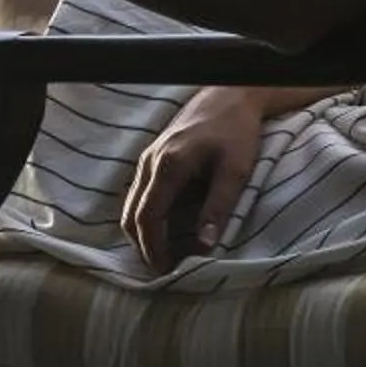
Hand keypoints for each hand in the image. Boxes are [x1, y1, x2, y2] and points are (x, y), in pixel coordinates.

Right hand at [121, 86, 262, 272]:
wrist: (229, 94)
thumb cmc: (236, 131)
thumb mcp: (235, 171)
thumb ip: (218, 208)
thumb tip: (205, 247)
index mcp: (168, 166)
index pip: (146, 218)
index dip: (152, 249)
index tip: (166, 273)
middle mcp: (149, 162)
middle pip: (129, 215)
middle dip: (142, 246)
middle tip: (163, 270)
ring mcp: (148, 157)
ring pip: (130, 204)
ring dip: (142, 232)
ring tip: (164, 254)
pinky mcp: (153, 155)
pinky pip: (139, 192)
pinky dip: (144, 215)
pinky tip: (164, 227)